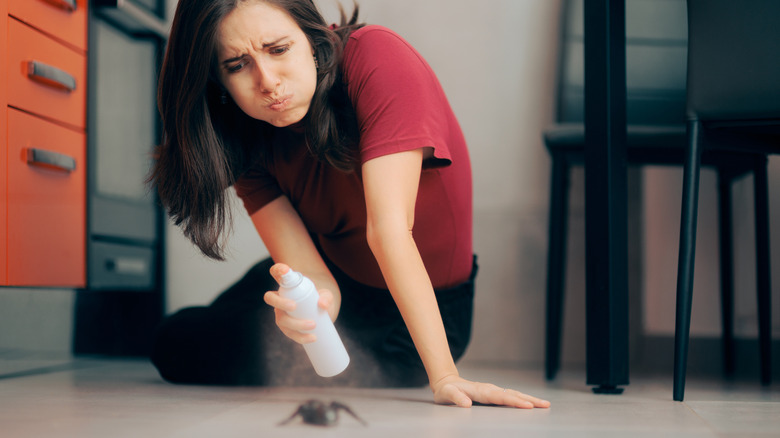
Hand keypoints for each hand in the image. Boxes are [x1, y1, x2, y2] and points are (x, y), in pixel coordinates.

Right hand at [264, 263, 334, 344]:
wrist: (323, 314)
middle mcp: (279, 298)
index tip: (285, 270)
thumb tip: (322, 305)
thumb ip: (327, 297)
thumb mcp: (326, 295)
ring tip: (313, 325)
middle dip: (280, 302)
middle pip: (271, 298)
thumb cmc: (321, 299)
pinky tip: (312, 338)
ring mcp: (281, 314)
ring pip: (281, 319)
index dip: (278, 270)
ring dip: (296, 323)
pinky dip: (301, 337)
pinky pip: (290, 333)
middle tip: (294, 306)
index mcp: (287, 285)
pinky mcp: (287, 328)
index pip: (277, 273)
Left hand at [432, 374, 550, 408]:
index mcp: (480, 390)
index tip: (527, 405)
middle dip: (529, 399)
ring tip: (544, 404)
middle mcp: (489, 389)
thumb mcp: (447, 394)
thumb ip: (456, 398)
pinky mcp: (493, 394)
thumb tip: (467, 404)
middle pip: (512, 394)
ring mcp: (492, 391)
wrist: (446, 382)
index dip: (514, 402)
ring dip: (529, 399)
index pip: (500, 397)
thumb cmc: (446, 390)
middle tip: (545, 405)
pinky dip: (522, 399)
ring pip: (514, 394)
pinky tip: (531, 404)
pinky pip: (510, 397)